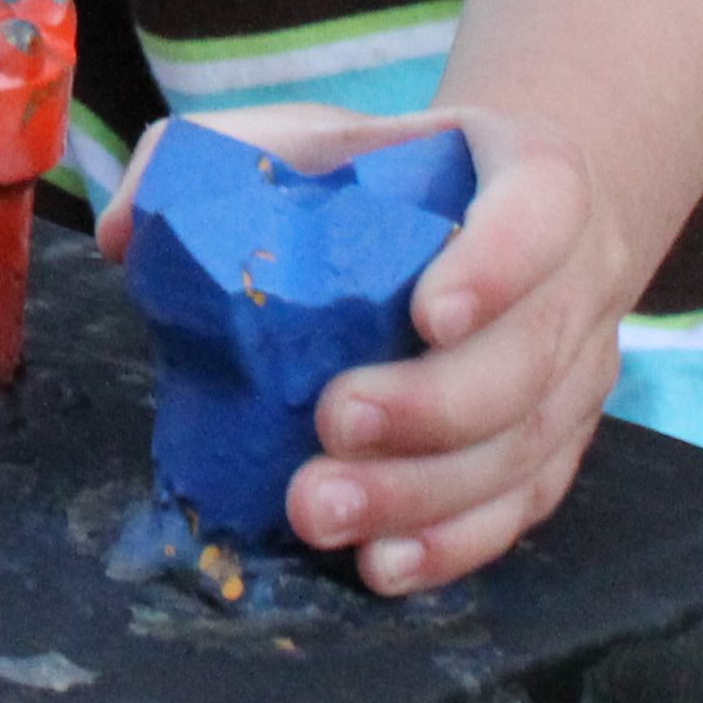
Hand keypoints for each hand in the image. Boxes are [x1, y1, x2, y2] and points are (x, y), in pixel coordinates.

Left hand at [98, 102, 628, 594]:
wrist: (485, 215)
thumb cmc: (383, 178)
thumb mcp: (301, 138)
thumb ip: (207, 159)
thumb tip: (128, 236)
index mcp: (531, 176)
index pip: (541, 208)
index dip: (498, 263)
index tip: (426, 312)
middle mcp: (575, 281)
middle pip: (530, 356)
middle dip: (432, 406)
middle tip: (333, 425)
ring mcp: (574, 376)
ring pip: (523, 450)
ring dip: (425, 494)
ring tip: (321, 513)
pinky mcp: (554, 450)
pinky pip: (518, 511)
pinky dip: (451, 546)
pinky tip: (381, 565)